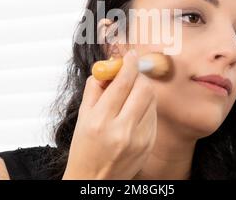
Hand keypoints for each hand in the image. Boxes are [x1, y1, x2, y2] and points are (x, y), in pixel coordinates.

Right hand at [62, 50, 156, 178]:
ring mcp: (139, 139)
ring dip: (142, 91)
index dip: (129, 64)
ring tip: (128, 97)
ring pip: (151, 100)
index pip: (123, 82)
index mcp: (101, 120)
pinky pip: (153, 115)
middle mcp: (122, 130)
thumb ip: (95, 88)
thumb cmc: (84, 148)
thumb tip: (108, 67)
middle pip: (144, 89)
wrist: (93, 180)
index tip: (131, 55)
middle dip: (139, 76)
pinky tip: (133, 113)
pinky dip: (145, 107)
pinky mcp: (149, 144)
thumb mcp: (82, 116)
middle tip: (130, 74)